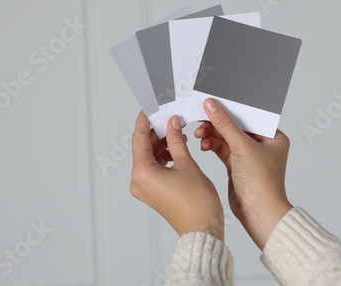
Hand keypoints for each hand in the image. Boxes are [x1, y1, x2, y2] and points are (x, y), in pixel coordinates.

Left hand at [130, 111, 224, 241]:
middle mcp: (138, 181)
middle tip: (168, 119)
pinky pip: (153, 169)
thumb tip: (172, 124)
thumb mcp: (187, 164)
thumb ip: (176, 140)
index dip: (144, 122)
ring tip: (176, 133)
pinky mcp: (152, 192)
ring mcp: (144, 188)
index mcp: (142, 173)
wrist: (202, 229)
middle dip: (156, 133)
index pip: (139, 139)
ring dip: (161, 145)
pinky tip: (175, 148)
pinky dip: (163, 157)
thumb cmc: (197, 204)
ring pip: (148, 158)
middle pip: (143, 148)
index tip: (149, 110)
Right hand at [194, 99, 291, 249]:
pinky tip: (204, 144)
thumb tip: (212, 105)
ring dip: (212, 135)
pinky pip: (221, 149)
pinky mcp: (236, 165)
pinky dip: (212, 145)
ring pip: (226, 138)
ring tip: (200, 135)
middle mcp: (262, 145)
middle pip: (235, 126)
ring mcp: (248, 156)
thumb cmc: (262, 184)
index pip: (248, 116)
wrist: (258, 213)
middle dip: (217, 124)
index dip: (230, 109)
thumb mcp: (242, 147)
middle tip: (200, 119)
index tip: (212, 103)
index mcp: (273, 136)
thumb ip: (225, 124)